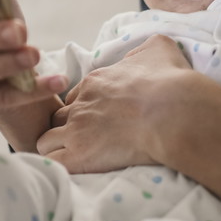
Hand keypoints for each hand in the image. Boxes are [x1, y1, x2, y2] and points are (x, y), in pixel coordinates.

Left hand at [36, 35, 193, 172]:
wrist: (174, 113)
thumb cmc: (170, 82)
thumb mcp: (158, 49)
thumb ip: (144, 49)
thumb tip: (144, 54)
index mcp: (95, 82)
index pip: (75, 98)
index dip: (83, 110)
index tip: (98, 121)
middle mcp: (81, 105)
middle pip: (57, 118)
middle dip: (66, 129)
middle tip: (85, 141)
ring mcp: (77, 130)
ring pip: (46, 141)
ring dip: (57, 149)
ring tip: (74, 160)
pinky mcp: (79, 154)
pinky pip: (53, 162)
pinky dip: (58, 167)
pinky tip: (71, 171)